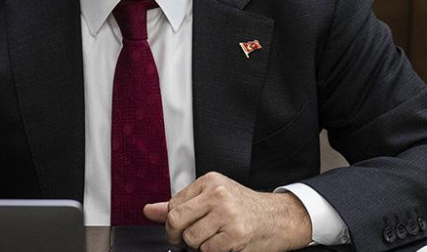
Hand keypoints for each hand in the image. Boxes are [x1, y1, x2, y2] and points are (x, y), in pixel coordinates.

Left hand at [143, 172, 311, 251]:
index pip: (173, 204)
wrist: (278, 219)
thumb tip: (149, 211)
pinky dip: (213, 251)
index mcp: (210, 181)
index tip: (184, 227)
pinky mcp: (235, 234)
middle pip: (176, 221)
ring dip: (198, 246)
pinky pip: (207, 250)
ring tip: (214, 238)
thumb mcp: (212, 199)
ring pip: (191, 239)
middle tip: (188, 240)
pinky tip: (225, 243)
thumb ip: (179, 205)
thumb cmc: (244, 209)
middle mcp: (218, 194)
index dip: (174, 222)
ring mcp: (227, 214)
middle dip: (178, 236)